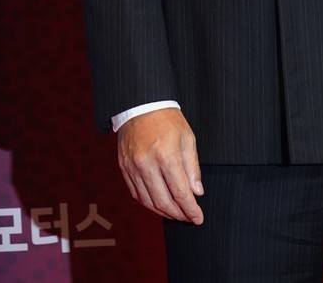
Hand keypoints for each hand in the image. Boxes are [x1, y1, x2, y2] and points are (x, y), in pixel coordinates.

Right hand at [117, 108, 204, 223]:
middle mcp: (147, 164)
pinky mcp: (124, 168)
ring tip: (176, 214)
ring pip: (149, 201)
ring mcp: (133, 167)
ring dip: (164, 212)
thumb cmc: (167, 119)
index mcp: (166, 155)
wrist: (141, 105)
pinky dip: (149, 204)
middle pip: (164, 201)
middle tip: (189, 218)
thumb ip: (192, 167)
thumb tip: (197, 192)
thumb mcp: (187, 138)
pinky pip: (136, 194)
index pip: (180, 192)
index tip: (198, 217)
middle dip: (179, 214)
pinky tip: (159, 205)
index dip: (190, 209)